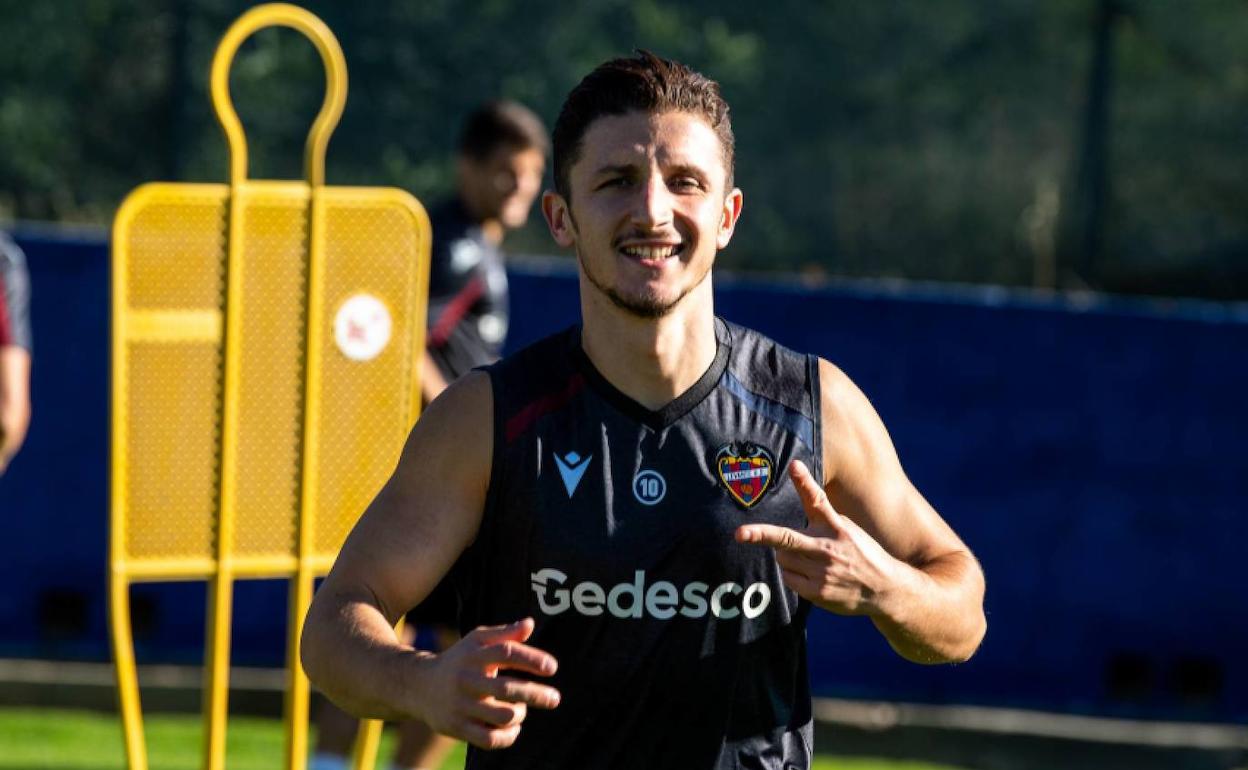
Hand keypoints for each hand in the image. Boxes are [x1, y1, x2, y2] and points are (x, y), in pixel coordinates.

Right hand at [415, 617, 559, 748]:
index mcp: (474, 655)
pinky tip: (514, 728)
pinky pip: (490, 739)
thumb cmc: (459, 660)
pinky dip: (509, 736)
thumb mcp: (477, 640)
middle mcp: (467, 679)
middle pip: (506, 688)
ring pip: (502, 716)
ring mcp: (461, 705)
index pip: (506, 653)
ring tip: (522, 710)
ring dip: (520, 714)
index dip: (532, 659)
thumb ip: (505, 634)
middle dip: (535, 694)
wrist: (418, 685)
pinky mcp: (457, 727)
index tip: (552, 668)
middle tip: (555, 698)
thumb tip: (530, 624)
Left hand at [735, 460, 898, 615]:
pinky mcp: (817, 592)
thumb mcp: (846, 528)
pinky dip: (793, 574)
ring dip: (786, 556)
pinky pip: (788, 578)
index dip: (804, 482)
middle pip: (788, 538)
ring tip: (809, 560)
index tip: (794, 465)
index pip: (818, 500)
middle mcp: (827, 548)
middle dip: (761, 535)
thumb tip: (793, 509)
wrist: (884, 588)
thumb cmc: (859, 552)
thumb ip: (821, 516)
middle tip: (740, 534)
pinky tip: (812, 574)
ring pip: (782, 559)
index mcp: (836, 527)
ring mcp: (822, 572)